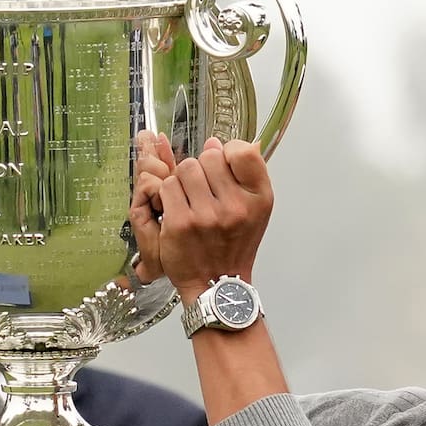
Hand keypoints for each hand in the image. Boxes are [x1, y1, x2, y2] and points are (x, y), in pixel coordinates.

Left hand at [130, 135, 272, 301]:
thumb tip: (214, 142)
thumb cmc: (234, 243)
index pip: (243, 151)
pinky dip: (167, 195)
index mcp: (259, 198)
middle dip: (202, 169)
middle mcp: (236, 206)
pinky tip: (177, 210)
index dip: (228, 153)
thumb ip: (242, 173)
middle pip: (208, 156)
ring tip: (189, 200)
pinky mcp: (181, 223)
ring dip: (182, 180)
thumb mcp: (254, 208)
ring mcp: (207, 215)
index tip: (224, 168)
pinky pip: (167, 187)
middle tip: (203, 191)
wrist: (218, 283)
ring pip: (185, 168)